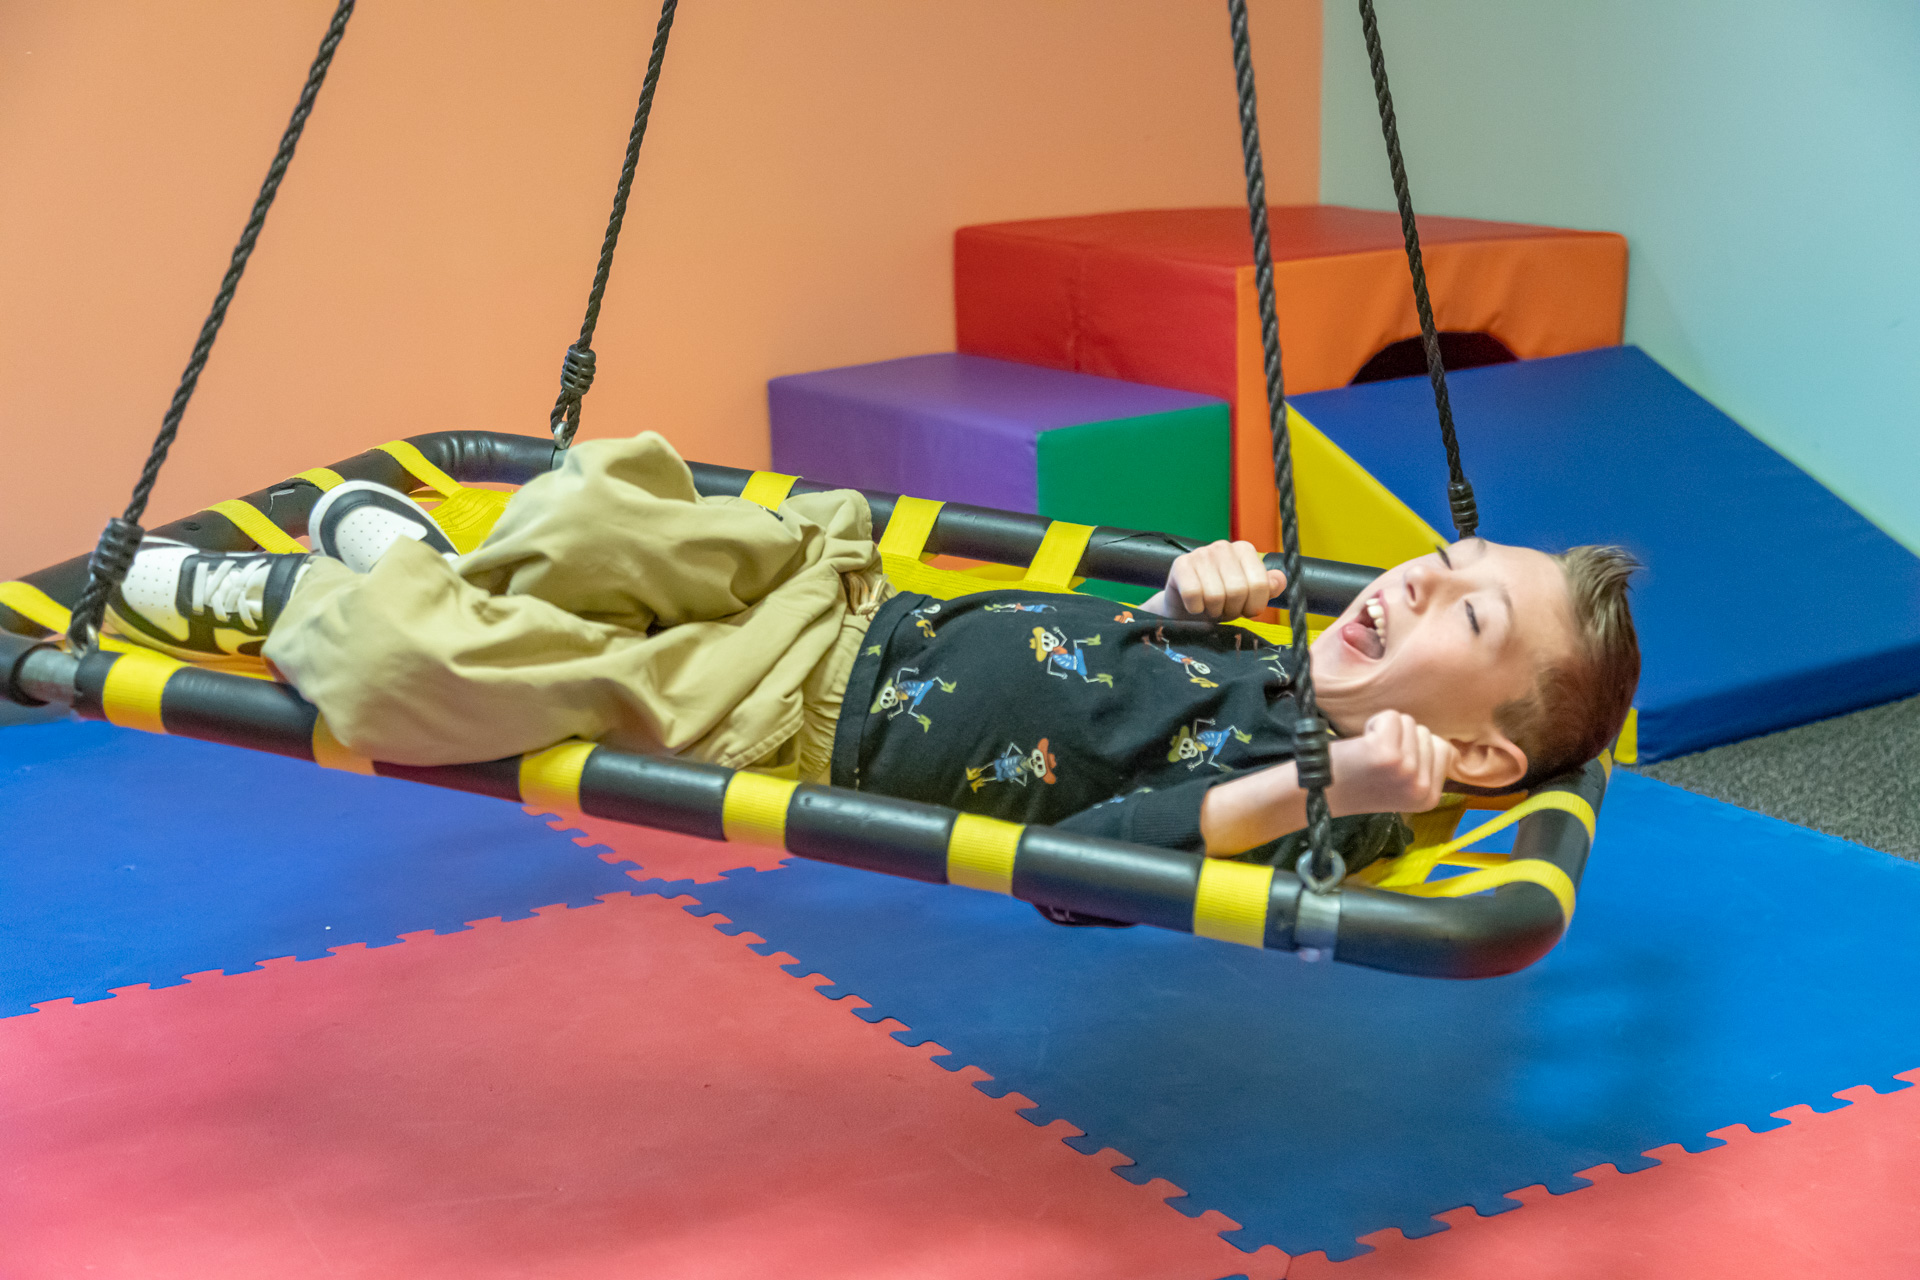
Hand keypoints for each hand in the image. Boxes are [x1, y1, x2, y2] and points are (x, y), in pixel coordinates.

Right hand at [1152, 540, 1286, 620]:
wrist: (1186, 608)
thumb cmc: (1222, 601)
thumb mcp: (1249, 596)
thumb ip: (1268, 588)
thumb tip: (1280, 580)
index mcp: (1245, 550)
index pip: (1260, 584)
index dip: (1254, 606)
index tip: (1246, 609)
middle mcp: (1223, 546)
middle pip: (1238, 591)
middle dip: (1232, 609)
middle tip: (1225, 609)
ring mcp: (1200, 553)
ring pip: (1215, 595)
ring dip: (1213, 611)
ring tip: (1210, 607)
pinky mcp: (1180, 565)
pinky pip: (1193, 595)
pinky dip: (1195, 609)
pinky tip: (1194, 605)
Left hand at [1327, 711, 1454, 814]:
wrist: (1319, 791)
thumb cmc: (1357, 781)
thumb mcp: (1401, 785)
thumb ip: (1424, 767)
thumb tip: (1447, 745)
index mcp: (1430, 798)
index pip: (1445, 749)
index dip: (1414, 747)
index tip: (1390, 766)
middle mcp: (1422, 788)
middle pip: (1426, 733)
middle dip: (1400, 738)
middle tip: (1374, 761)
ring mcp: (1407, 771)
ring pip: (1409, 723)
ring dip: (1385, 730)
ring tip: (1367, 752)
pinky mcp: (1388, 755)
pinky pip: (1392, 717)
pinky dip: (1375, 722)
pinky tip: (1361, 744)